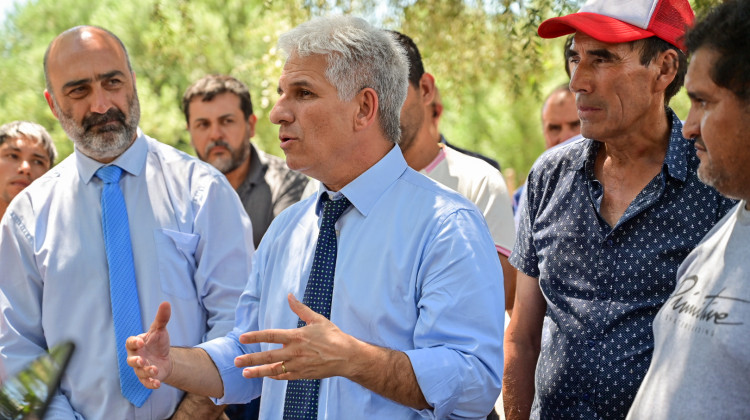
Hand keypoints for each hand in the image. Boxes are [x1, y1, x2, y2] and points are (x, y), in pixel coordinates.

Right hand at [126, 301, 172, 388]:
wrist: (165, 357)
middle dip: (136, 361)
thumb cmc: (158, 342)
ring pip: (139, 372)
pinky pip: (146, 383)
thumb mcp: (160, 330)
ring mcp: (140, 368)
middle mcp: (136, 357)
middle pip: (131, 360)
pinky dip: (151, 384)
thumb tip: (166, 303)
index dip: (134, 342)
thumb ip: (162, 318)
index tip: (141, 341)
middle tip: (142, 360)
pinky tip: (157, 383)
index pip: (130, 343)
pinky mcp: (147, 378)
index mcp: (136, 344)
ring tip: (154, 369)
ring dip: (145, 372)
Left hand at [235, 294, 357, 380]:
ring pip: (273, 370)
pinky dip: (274, 376)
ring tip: (245, 373)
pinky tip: (266, 376)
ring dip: (258, 372)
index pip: (271, 336)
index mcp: (296, 336)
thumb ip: (300, 309)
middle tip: (236, 362)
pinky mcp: (302, 375)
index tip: (242, 338)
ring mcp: (297, 365)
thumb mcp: (317, 319)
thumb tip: (289, 296)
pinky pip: (284, 377)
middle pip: (267, 356)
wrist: (346, 357)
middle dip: (250, 359)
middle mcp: (294, 352)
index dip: (255, 336)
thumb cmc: (333, 336)